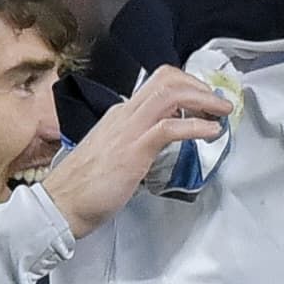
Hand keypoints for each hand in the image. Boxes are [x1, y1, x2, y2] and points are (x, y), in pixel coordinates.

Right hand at [39, 66, 234, 231]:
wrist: (61, 205)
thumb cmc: (86, 187)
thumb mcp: (116, 155)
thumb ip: (137, 143)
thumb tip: (159, 142)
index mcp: (121, 114)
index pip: (157, 85)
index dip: (187, 87)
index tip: (206, 101)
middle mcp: (125, 114)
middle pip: (167, 79)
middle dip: (200, 86)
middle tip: (220, 103)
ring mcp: (129, 129)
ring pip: (171, 95)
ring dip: (204, 100)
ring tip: (223, 112)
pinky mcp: (134, 149)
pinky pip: (169, 128)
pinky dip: (196, 126)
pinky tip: (212, 133)